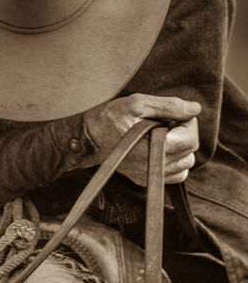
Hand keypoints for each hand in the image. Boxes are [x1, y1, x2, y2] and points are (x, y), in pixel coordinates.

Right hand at [85, 93, 200, 184]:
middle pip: (190, 151)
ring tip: (161, 134)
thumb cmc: (110, 118)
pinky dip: (173, 162)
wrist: (88, 138)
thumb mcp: (138, 103)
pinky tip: (159, 148)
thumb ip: (169, 106)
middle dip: (184, 132)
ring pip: (185, 164)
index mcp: (155, 147)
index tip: (175, 114)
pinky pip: (174, 175)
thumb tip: (195, 109)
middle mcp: (154, 166)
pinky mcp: (145, 180)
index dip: (188, 122)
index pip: (191, 139)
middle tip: (166, 121)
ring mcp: (150, 176)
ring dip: (180, 148)